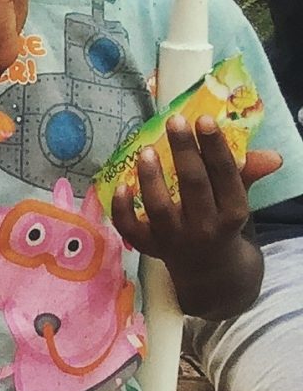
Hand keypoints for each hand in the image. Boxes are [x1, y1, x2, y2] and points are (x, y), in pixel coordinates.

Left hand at [110, 116, 282, 281]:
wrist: (210, 270)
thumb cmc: (222, 223)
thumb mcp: (237, 201)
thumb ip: (246, 174)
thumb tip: (272, 156)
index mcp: (232, 213)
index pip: (225, 176)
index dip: (215, 147)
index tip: (203, 119)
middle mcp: (204, 228)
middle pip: (193, 186)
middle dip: (185, 152)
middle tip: (174, 121)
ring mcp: (173, 239)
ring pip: (159, 208)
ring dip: (151, 178)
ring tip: (145, 150)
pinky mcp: (149, 247)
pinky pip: (130, 229)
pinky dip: (122, 209)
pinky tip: (119, 185)